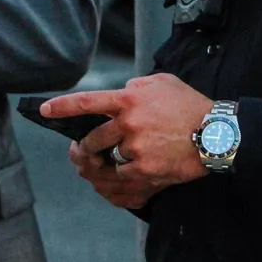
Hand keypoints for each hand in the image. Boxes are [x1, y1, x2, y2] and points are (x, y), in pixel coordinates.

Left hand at [43, 74, 211, 207]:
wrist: (216, 134)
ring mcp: (136, 149)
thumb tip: (121, 93)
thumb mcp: (162, 82)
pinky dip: (122, 179)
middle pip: (92, 139)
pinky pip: (122, 179)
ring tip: (109, 164)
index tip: (44, 110)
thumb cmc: (191, 106)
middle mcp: (129, 124)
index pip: (87, 102)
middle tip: (87, 149)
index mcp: (129, 99)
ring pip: (106, 162)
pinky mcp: (145, 171)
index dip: (62, 106)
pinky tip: (128, 176)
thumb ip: (136, 86)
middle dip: (87, 146)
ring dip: (104, 164)